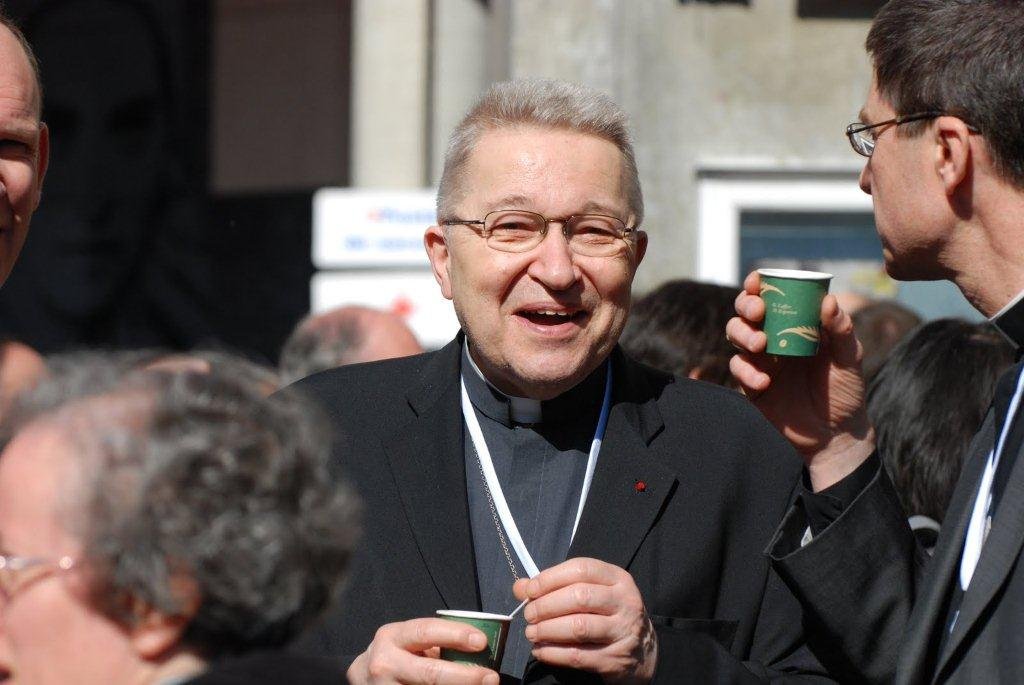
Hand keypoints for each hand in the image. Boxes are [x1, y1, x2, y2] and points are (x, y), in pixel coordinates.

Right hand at [347, 618, 499, 684]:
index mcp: (392, 636)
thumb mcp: (408, 641)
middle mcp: (384, 663)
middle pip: (430, 672)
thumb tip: (479, 649)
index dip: (456, 635)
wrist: (361, 677)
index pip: (427, 631)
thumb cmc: (396, 655)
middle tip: (491, 677)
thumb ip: (436, 642)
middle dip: (465, 675)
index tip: (482, 641)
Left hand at [513, 558, 656, 684]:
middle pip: (579, 597)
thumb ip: (556, 586)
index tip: (529, 590)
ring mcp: (622, 631)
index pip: (581, 569)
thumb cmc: (610, 615)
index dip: (550, 578)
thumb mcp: (592, 593)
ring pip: (578, 627)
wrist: (644, 653)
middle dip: (546, 606)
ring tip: (532, 633)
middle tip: (529, 615)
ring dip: (547, 630)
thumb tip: (520, 587)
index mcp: (618, 578)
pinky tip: (540, 651)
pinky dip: (553, 653)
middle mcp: (624, 602)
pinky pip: (577, 655)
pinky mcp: (615, 659)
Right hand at [726, 270, 874, 489]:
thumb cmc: (846, 392)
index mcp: (795, 326)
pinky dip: (747, 372)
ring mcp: (761, 362)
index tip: (757, 281)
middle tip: (758, 311)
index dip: (758, 286)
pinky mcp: (752, 387)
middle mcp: (774, 340)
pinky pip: (739, 371)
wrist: (836, 435)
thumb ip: (841, 330)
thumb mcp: (850, 359)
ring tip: (760, 344)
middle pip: (746, 313)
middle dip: (746, 306)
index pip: (771, 298)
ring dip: (742, 334)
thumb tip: (828, 301)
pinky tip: (764, 381)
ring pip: (735, 336)